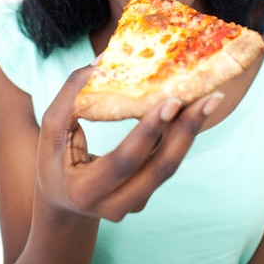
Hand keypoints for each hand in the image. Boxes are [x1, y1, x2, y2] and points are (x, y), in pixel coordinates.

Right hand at [36, 61, 223, 222]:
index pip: (124, 161)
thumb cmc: (54, 159)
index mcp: (85, 190)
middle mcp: (114, 204)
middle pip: (160, 168)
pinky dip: (182, 136)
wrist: (62, 202)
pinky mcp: (146, 195)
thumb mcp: (52, 127)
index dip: (149, 131)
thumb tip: (106, 58)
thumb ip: (73, 93)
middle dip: (187, 130)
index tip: (171, 101)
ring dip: (191, 131)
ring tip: (211, 100)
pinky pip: (167, 163)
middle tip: (209, 98)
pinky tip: (195, 110)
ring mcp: (134, 203)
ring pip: (169, 166)